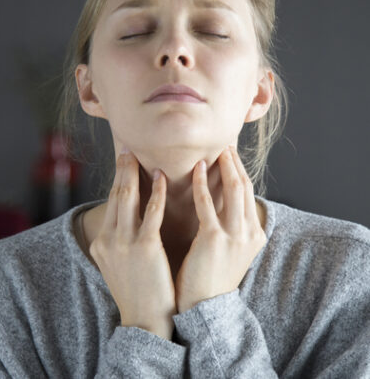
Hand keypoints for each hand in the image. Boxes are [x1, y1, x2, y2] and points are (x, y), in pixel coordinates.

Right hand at [89, 148, 175, 339]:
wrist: (144, 321)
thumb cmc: (138, 290)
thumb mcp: (119, 263)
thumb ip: (121, 239)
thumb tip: (131, 218)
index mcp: (102, 242)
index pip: (110, 204)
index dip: (117, 180)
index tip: (122, 163)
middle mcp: (108, 239)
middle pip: (115, 195)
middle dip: (121, 170)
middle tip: (127, 150)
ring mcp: (124, 243)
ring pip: (127, 198)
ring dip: (133, 173)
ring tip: (139, 155)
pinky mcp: (144, 248)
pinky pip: (151, 213)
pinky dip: (155, 193)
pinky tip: (162, 178)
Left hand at [175, 145, 266, 313]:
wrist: (205, 307)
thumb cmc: (211, 277)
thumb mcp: (231, 250)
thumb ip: (231, 227)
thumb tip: (220, 204)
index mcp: (255, 234)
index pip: (249, 194)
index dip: (240, 171)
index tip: (231, 155)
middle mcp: (250, 232)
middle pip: (245, 187)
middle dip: (235, 163)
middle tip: (225, 144)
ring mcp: (235, 236)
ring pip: (233, 190)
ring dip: (224, 166)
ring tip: (215, 150)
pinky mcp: (214, 239)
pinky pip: (208, 204)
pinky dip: (203, 184)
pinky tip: (196, 169)